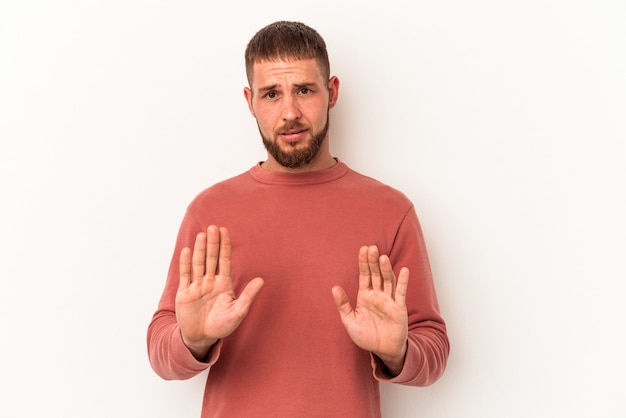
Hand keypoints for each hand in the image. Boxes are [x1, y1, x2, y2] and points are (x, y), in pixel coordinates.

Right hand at [176, 225, 263, 359]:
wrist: (202, 338)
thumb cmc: (222, 325)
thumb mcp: (238, 312)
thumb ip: (248, 296)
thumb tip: (261, 280)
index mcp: (224, 284)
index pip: (225, 261)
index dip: (225, 246)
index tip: (224, 231)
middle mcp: (210, 281)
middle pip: (211, 258)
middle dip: (212, 243)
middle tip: (213, 227)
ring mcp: (197, 286)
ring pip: (198, 264)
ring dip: (199, 250)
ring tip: (201, 235)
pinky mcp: (185, 293)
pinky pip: (185, 275)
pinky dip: (186, 263)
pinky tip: (187, 250)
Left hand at [332, 245, 408, 374]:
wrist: (383, 350)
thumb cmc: (366, 336)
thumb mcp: (350, 321)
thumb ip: (343, 305)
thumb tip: (334, 287)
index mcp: (365, 296)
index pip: (364, 275)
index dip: (363, 263)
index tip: (362, 249)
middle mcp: (377, 295)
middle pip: (376, 274)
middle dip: (373, 262)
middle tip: (371, 248)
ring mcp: (389, 300)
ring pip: (388, 281)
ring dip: (386, 269)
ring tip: (382, 257)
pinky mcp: (399, 308)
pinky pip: (401, 293)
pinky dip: (402, 282)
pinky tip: (404, 270)